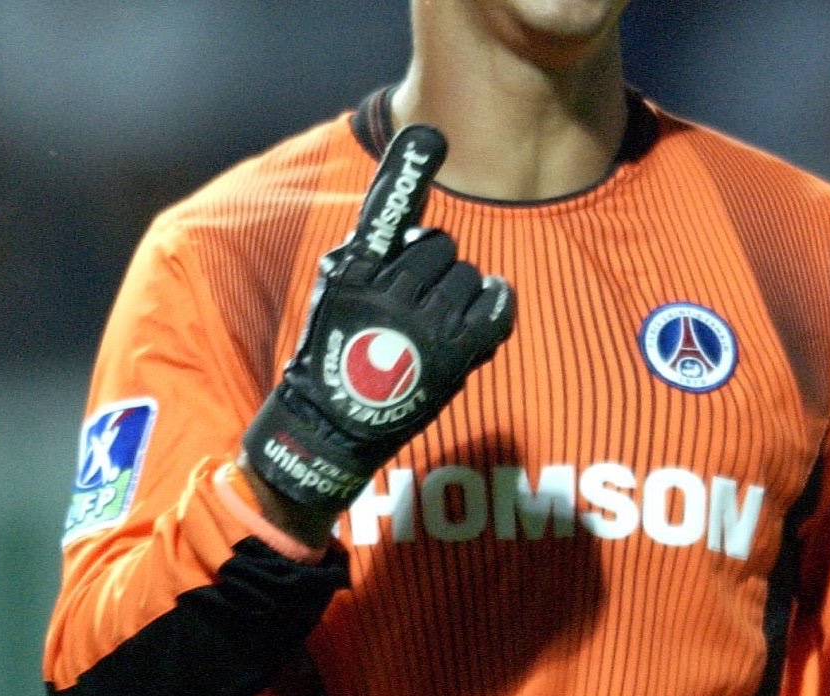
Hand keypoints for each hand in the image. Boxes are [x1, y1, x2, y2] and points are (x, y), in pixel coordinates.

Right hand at [243, 124, 514, 509]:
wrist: (335, 424)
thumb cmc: (336, 358)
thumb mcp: (335, 295)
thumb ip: (371, 256)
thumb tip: (422, 237)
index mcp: (354, 270)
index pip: (385, 212)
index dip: (407, 171)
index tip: (429, 136)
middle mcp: (390, 291)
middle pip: (441, 246)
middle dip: (436, 266)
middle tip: (419, 300)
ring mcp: (425, 323)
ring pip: (467, 275)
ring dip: (460, 290)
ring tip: (439, 319)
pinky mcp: (455, 354)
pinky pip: (495, 306)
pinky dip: (495, 300)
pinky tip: (485, 304)